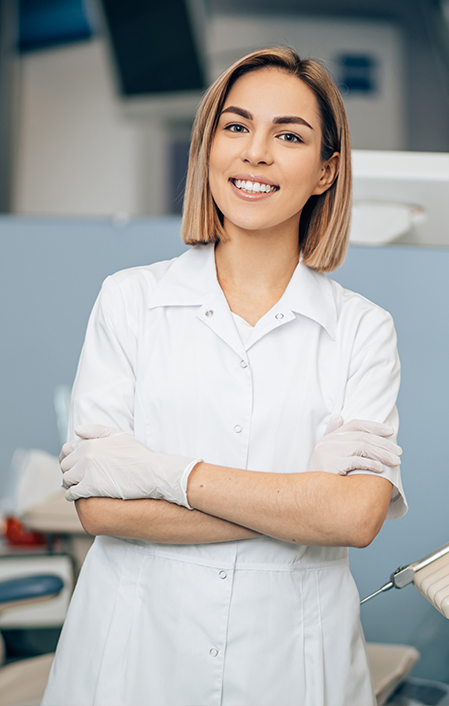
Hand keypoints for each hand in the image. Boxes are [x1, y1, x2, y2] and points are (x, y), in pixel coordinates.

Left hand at [60, 424, 200, 507]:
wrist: (152, 472)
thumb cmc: (139, 454)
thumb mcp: (119, 435)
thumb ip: (96, 430)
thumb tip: (77, 431)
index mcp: (90, 443)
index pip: (67, 449)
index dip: (69, 457)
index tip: (74, 464)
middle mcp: (85, 456)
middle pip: (64, 465)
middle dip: (69, 471)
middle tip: (76, 477)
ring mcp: (87, 472)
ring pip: (66, 479)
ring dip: (70, 484)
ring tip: (77, 486)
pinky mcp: (91, 488)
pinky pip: (72, 493)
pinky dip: (72, 495)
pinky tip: (78, 495)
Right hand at [307, 415, 401, 475]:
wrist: (308, 494)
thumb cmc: (321, 473)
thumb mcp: (325, 451)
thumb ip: (332, 434)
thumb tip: (338, 416)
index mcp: (330, 437)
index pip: (356, 424)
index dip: (375, 426)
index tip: (391, 431)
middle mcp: (330, 442)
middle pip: (363, 437)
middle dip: (384, 444)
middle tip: (399, 452)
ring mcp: (330, 452)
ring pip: (363, 447)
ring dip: (382, 454)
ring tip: (395, 462)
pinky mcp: (333, 465)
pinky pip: (357, 461)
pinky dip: (371, 464)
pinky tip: (381, 469)